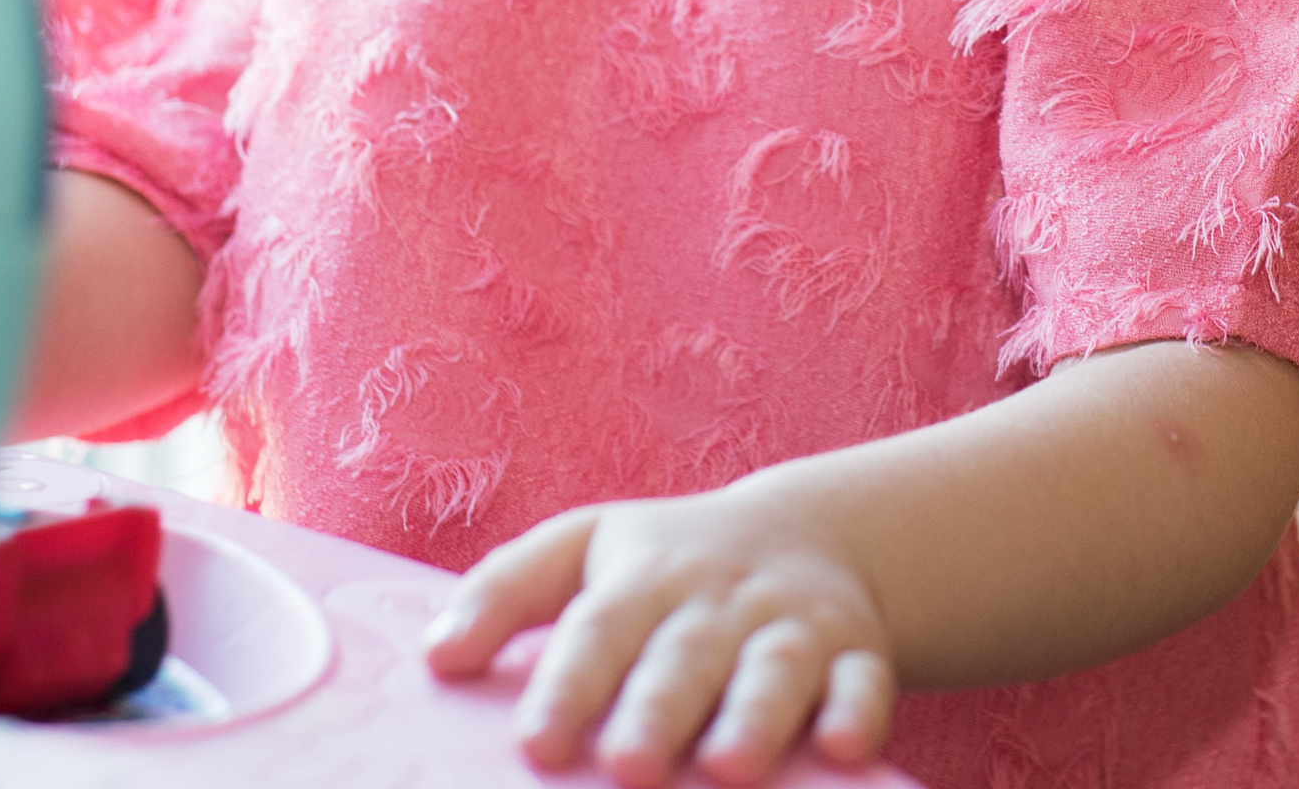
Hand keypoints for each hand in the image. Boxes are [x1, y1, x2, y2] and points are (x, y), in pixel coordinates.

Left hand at [422, 484, 896, 784]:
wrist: (808, 533)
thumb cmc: (669, 563)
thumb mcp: (587, 548)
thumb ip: (508, 590)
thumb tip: (436, 654)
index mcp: (643, 576)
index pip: (598, 627)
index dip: (567, 684)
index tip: (535, 743)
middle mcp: (716, 600)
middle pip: (685, 654)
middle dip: (659, 709)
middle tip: (627, 766)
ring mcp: (789, 625)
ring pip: (774, 669)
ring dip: (755, 716)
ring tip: (728, 768)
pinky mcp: (853, 652)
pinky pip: (862, 680)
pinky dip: (857, 712)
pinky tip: (846, 750)